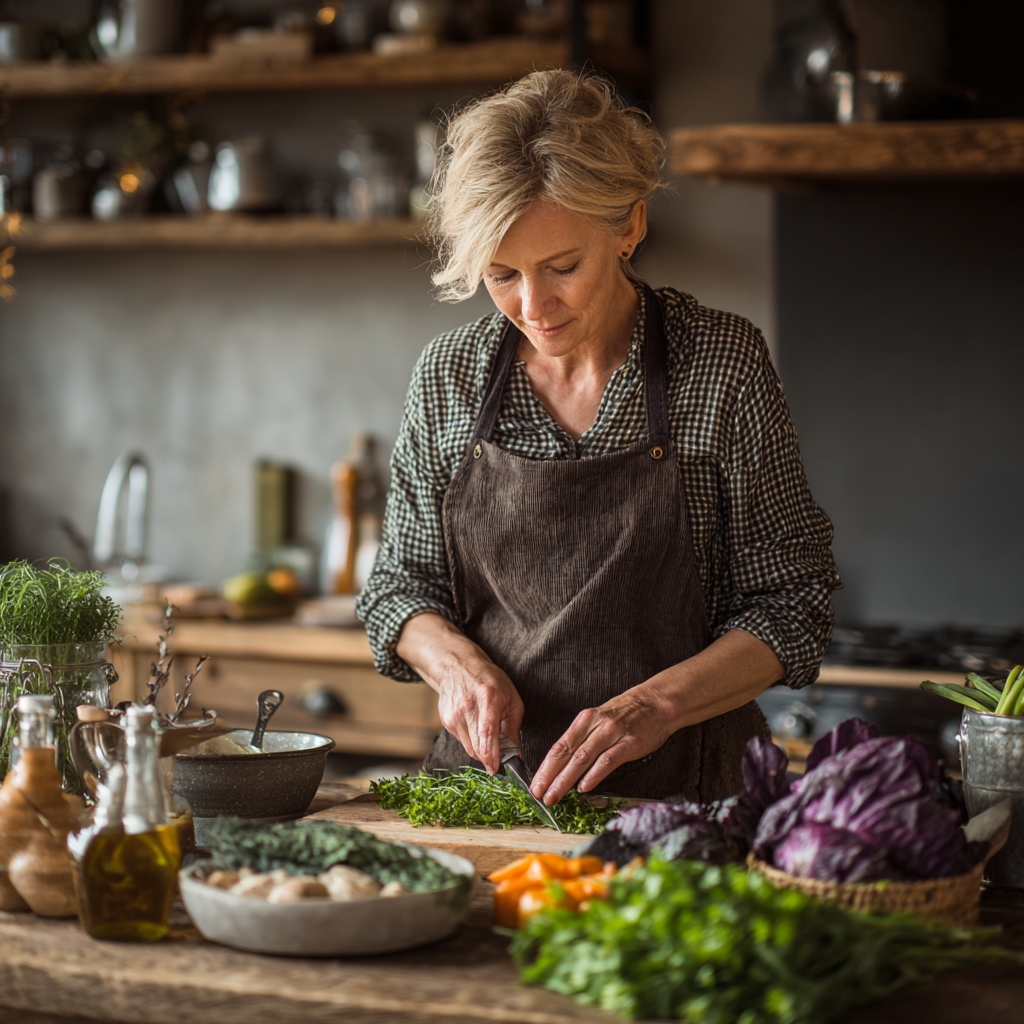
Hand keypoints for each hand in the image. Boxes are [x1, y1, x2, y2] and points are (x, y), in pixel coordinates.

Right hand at [396, 612, 523, 773]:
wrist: (459, 666)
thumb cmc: (490, 681)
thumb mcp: (511, 699)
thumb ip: (513, 728)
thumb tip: (515, 755)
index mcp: (488, 698)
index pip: (487, 732)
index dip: (491, 754)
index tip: (496, 769)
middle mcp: (467, 707)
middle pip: (477, 746)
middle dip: (490, 758)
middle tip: (500, 757)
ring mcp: (454, 715)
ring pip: (469, 748)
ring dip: (481, 750)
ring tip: (489, 735)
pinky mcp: (446, 721)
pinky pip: (462, 741)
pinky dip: (472, 741)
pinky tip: (475, 727)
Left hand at [529, 629, 785, 805]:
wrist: (657, 702)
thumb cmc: (628, 714)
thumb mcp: (600, 721)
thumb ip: (585, 740)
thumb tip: (566, 766)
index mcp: (584, 720)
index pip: (558, 746)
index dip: (544, 767)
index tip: (534, 785)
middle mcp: (593, 725)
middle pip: (565, 753)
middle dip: (548, 776)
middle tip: (538, 794)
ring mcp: (611, 733)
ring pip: (581, 759)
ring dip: (565, 780)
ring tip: (554, 796)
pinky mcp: (628, 743)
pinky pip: (606, 761)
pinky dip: (593, 775)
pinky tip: (584, 788)